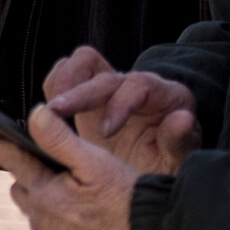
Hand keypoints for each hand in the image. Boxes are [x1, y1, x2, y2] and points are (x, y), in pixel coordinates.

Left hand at [0, 106, 141, 229]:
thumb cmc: (129, 200)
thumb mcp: (94, 162)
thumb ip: (59, 139)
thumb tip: (36, 115)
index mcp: (45, 196)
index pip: (14, 162)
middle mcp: (43, 219)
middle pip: (22, 183)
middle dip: (28, 167)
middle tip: (46, 153)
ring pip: (35, 202)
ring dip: (42, 187)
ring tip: (66, 176)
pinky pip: (49, 218)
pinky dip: (55, 205)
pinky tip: (79, 199)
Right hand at [44, 48, 199, 176]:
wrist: (156, 167)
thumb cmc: (169, 163)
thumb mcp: (179, 160)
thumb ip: (180, 140)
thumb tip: (182, 119)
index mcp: (165, 96)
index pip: (140, 85)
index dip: (121, 104)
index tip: (106, 132)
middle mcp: (136, 85)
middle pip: (104, 74)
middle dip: (79, 92)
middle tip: (56, 113)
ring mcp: (110, 88)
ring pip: (84, 62)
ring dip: (63, 81)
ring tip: (49, 110)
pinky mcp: (88, 96)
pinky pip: (67, 75)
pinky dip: (55, 86)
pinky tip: (47, 114)